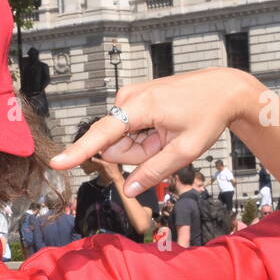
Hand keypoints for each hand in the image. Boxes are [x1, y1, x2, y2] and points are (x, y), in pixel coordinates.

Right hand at [51, 68, 258, 195]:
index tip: (56, 163)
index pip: (102, 134)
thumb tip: (127, 190)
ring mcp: (128, 96)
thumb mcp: (186, 151)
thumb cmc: (208, 116)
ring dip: (142, 144)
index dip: (78, 152)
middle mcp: (127, 97)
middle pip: (114, 145)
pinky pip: (126, 129)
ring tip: (166, 132)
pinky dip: (144, 134)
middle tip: (165, 142)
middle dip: (136, 153)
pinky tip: (163, 125)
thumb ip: (154, 171)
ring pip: (120, 138)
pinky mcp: (130, 98)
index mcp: (140, 107)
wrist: (222, 89)